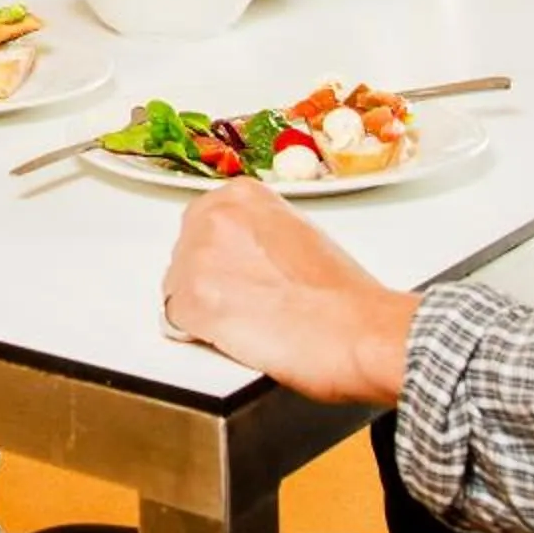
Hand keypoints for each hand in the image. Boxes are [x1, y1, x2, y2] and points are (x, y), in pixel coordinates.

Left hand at [161, 182, 417, 404]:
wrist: (358, 331)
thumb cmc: (344, 293)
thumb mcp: (299, 234)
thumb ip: (259, 233)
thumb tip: (244, 252)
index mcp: (241, 195)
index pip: (203, 221)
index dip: (220, 254)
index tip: (234, 269)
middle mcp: (213, 218)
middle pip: (186, 252)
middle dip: (208, 278)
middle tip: (245, 302)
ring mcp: (198, 259)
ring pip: (177, 287)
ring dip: (203, 307)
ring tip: (248, 322)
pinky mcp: (191, 303)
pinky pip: (175, 321)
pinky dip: (198, 334)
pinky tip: (235, 337)